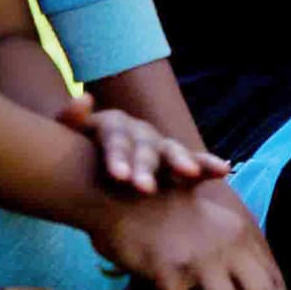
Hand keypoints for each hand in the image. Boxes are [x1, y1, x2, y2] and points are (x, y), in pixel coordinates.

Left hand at [57, 95, 227, 195]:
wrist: (89, 152)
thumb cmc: (75, 150)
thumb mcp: (67, 133)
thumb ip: (70, 119)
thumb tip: (82, 100)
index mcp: (113, 126)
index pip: (115, 139)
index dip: (118, 156)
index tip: (118, 176)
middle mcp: (139, 132)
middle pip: (144, 149)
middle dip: (145, 168)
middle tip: (144, 188)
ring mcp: (159, 146)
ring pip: (171, 152)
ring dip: (182, 161)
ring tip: (190, 173)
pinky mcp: (174, 161)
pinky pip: (194, 162)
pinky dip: (207, 164)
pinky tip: (223, 170)